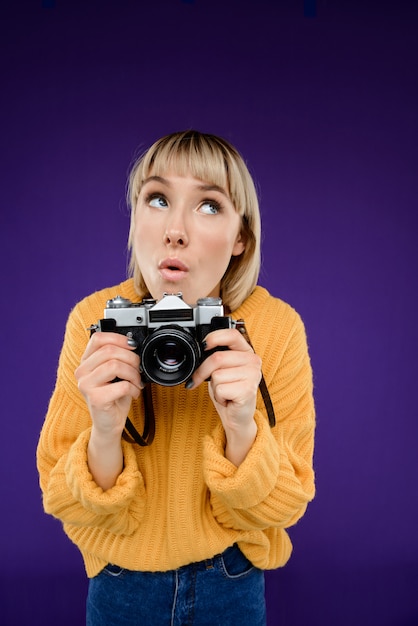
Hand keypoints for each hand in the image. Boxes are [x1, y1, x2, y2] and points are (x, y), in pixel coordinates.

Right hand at [75, 332, 141, 440]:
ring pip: (115, 365)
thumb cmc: (113, 396)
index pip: (98, 338)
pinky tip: (133, 393)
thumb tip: (133, 344)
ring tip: (136, 382)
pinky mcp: (96, 399)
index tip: (132, 345)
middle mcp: (82, 372)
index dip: (118, 338)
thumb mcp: (114, 373)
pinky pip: (121, 386)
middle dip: (131, 358)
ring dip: (133, 373)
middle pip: (109, 351)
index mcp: (86, 362)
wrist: (109, 423)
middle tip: (138, 368)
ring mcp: (86, 385)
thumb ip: (117, 357)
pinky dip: (133, 388)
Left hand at [190, 328, 261, 464]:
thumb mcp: (222, 370)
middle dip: (202, 371)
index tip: (203, 346)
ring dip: (213, 387)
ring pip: (217, 375)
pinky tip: (228, 399)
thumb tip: (199, 349)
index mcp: (247, 352)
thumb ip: (216, 357)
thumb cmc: (229, 391)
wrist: (238, 416)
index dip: (215, 337)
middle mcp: (253, 361)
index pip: (232, 334)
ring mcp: (253, 375)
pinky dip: (218, 397)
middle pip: (218, 357)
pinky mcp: (248, 390)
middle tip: (199, 379)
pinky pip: (220, 389)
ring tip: (224, 391)